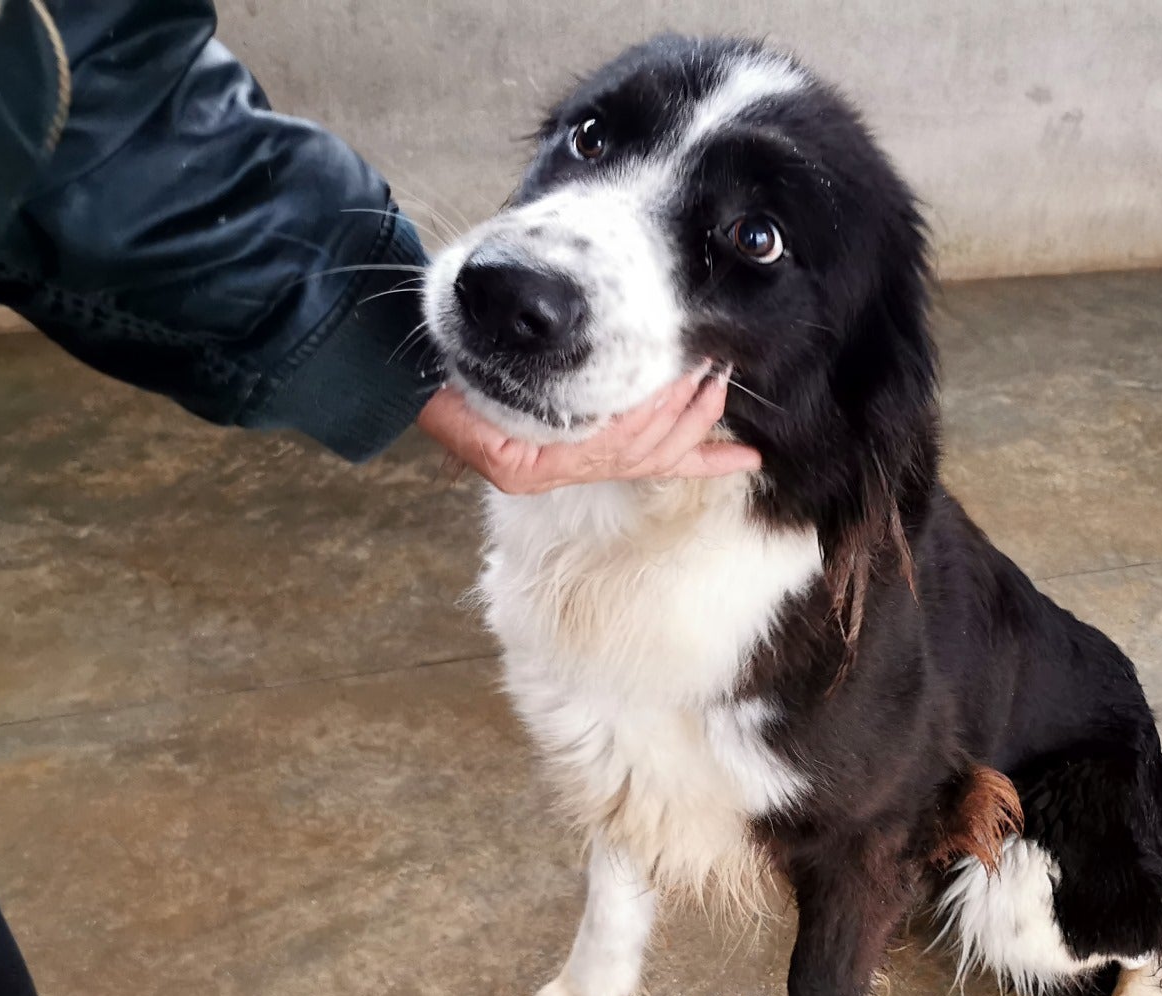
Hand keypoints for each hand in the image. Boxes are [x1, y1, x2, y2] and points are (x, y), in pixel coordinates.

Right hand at [414, 363, 760, 493]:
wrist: (414, 389)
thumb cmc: (434, 387)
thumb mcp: (444, 405)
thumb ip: (466, 418)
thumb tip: (480, 412)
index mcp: (531, 464)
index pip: (610, 440)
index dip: (647, 408)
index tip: (674, 365)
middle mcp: (566, 470)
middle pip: (644, 446)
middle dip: (683, 406)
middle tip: (708, 358)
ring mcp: (588, 466)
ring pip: (660, 453)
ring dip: (697, 421)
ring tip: (719, 379)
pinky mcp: (603, 457)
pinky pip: (663, 466)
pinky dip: (705, 461)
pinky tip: (746, 459)